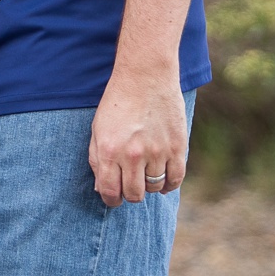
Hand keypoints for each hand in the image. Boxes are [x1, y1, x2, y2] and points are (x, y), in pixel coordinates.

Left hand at [88, 78, 187, 206]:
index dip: (111, 200)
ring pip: (154, 188)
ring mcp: (157, 152)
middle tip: (130, 185)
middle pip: (133, 194)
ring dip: (149, 185)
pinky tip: (163, 179)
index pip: (110, 192)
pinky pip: (175, 179)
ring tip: (145, 173)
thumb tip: (103, 189)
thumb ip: (97, 160)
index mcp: (109, 150)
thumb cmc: (118, 102)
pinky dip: (169, 185)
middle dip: (129, 194)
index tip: (114, 198)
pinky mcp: (177, 147)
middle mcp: (133, 155)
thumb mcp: (98, 129)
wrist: (146, 75)